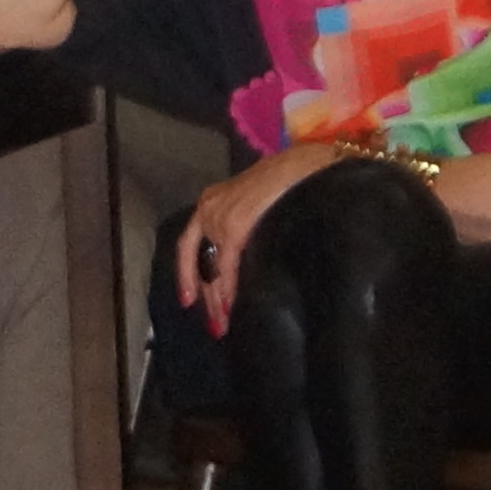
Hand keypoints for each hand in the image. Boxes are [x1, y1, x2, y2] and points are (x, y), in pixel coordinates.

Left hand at [172, 139, 351, 333]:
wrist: (303, 163)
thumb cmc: (289, 181)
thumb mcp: (257, 204)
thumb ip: (246, 227)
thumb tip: (250, 260)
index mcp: (211, 202)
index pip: (190, 245)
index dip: (187, 274)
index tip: (189, 300)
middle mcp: (208, 210)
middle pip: (198, 261)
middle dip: (206, 296)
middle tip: (214, 326)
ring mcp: (218, 217)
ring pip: (211, 267)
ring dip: (217, 298)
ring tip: (223, 325)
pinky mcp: (234, 226)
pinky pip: (225, 265)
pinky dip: (228, 287)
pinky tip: (231, 306)